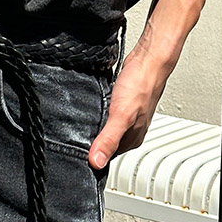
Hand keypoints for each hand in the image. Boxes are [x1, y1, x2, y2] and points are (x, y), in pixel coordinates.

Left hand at [88, 48, 170, 170]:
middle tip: (73, 136)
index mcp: (132, 139)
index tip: (76, 153)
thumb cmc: (141, 84)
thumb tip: (97, 162)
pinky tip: (92, 107)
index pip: (108, 156)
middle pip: (106, 142)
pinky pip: (105, 112)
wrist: (147, 59)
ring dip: (93, 125)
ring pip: (105, 126)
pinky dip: (97, 111)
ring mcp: (126, 114)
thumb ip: (109, 138)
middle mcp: (130, 129)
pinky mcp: (121, 101)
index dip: (91, 155)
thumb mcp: (121, 115)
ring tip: (80, 122)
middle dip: (91, 140)